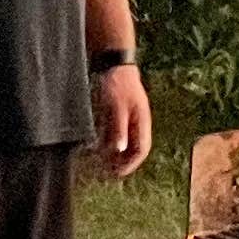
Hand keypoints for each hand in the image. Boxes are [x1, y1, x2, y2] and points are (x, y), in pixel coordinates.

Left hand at [96, 62, 153, 179]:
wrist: (115, 64)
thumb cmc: (118, 85)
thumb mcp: (117, 108)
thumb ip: (119, 129)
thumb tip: (119, 150)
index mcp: (142, 122)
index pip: (142, 150)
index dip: (131, 164)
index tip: (117, 173)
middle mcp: (138, 122)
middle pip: (134, 149)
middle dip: (122, 162)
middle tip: (107, 172)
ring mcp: (129, 118)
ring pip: (125, 142)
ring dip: (114, 154)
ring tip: (101, 163)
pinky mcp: (119, 114)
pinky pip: (116, 133)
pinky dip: (109, 142)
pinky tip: (97, 147)